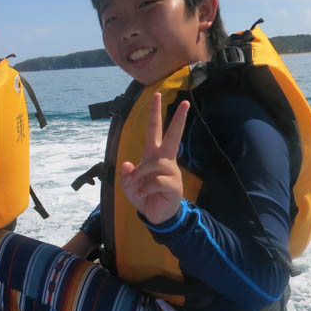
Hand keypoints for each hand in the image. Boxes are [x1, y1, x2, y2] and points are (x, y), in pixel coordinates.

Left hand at [119, 93, 188, 224]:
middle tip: (184, 102)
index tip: (157, 95)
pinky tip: (147, 194)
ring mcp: (171, 171)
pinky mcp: (174, 185)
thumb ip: (125, 175)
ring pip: (152, 164)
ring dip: (140, 176)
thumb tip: (127, 165)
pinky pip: (155, 181)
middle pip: (172, 136)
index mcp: (153, 155)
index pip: (154, 130)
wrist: (155, 215)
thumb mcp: (128, 186)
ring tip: (137, 187)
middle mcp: (164, 160)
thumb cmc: (144, 196)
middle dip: (178, 119)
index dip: (155, 113)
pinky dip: (145, 188)